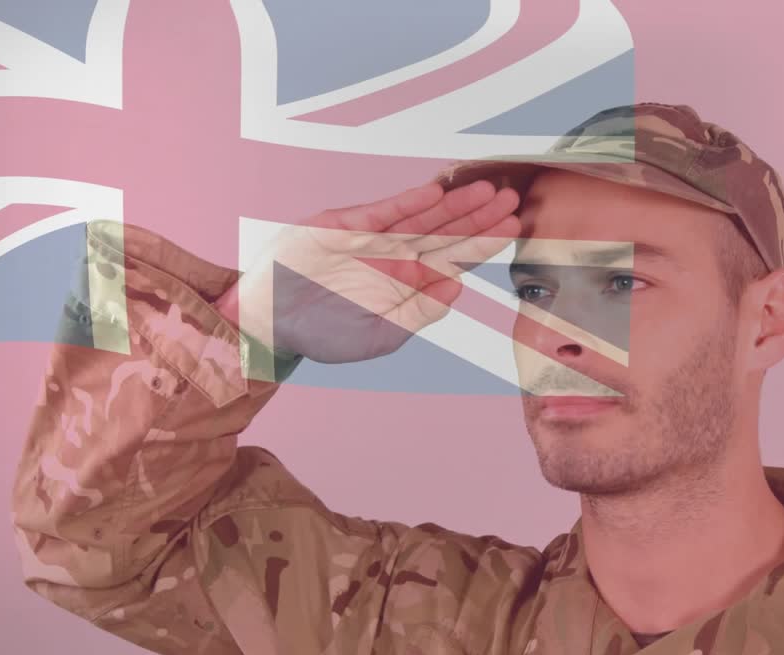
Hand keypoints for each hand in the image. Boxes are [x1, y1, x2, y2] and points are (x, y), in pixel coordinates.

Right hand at [220, 180, 520, 363]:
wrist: (271, 322)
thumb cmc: (325, 333)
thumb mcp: (381, 335)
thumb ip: (419, 313)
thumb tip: (457, 288)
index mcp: (409, 282)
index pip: (455, 258)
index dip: (484, 242)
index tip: (512, 228)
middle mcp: (396, 255)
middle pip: (446, 232)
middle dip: (479, 216)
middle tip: (511, 200)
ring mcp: (373, 238)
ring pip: (422, 217)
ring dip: (453, 204)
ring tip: (484, 191)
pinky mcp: (346, 225)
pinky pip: (383, 212)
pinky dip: (408, 202)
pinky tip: (435, 192)